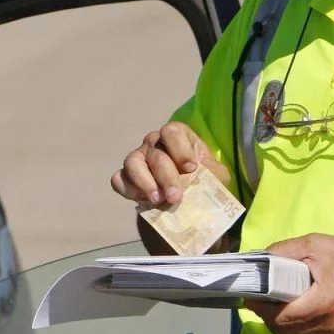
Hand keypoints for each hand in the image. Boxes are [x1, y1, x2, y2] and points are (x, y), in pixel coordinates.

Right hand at [110, 122, 229, 205]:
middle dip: (166, 177)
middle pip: (156, 154)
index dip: (180, 149)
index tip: (191, 168)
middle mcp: (154, 143)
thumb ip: (211, 173)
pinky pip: (118, 180)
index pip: (172, 131)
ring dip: (145, 182)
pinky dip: (128, 190)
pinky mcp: (126, 178)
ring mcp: (138, 159)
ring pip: (133, 162)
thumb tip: (203, 180)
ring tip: (157, 200)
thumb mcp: (215, 175)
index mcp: (177, 137)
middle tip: (175, 197)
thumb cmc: (203, 182)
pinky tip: (143, 201)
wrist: (189, 202)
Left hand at [245, 234, 333, 333]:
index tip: (250, 295)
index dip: (260, 308)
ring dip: (281, 322)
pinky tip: (296, 306)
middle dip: (267, 316)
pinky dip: (297, 324)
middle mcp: (327, 325)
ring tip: (277, 300)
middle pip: (283, 331)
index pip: (279, 318)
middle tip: (261, 298)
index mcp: (321, 304)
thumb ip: (284, 251)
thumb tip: (259, 258)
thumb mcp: (314, 245)